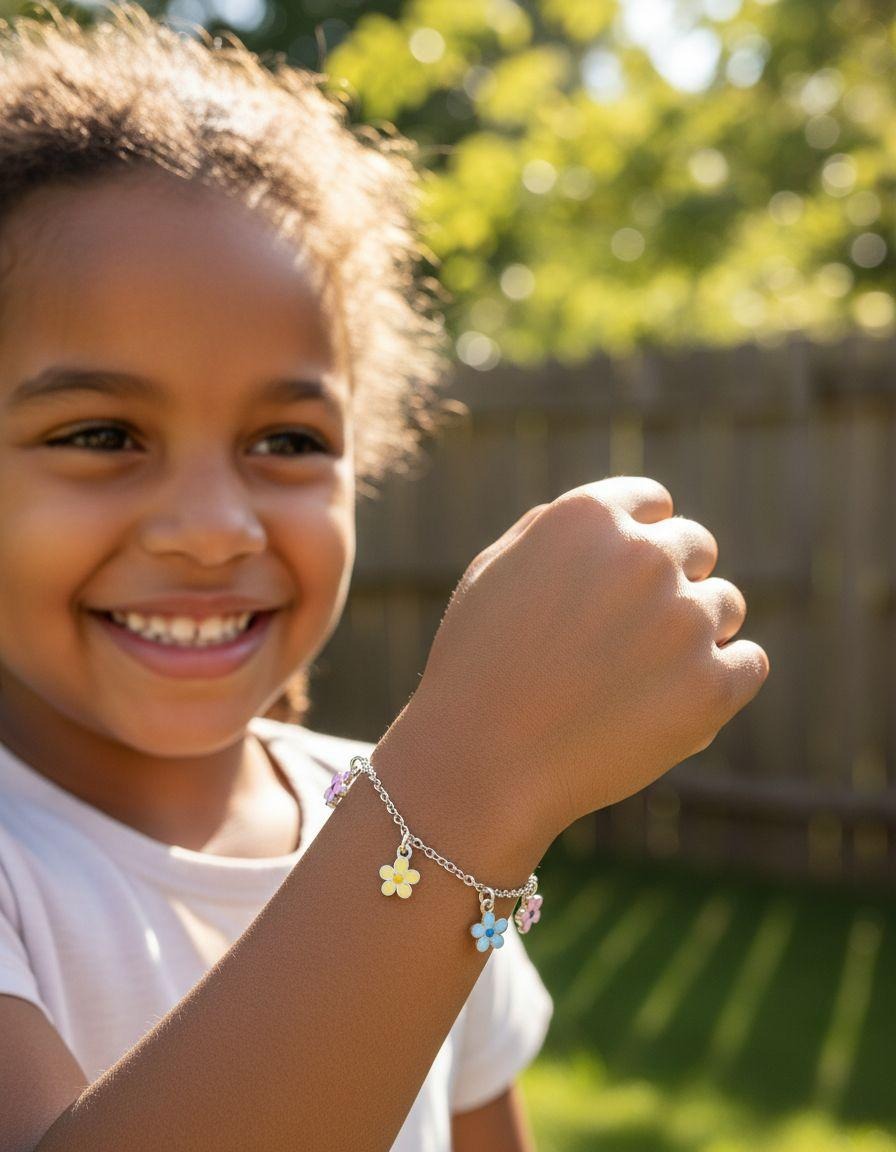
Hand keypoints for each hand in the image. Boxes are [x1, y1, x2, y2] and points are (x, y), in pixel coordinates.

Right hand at [400, 477, 768, 848]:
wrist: (482, 762)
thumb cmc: (478, 667)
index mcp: (589, 517)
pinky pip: (750, 663)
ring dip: (697, 631)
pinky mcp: (712, 685)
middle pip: (697, 547)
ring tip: (642, 677)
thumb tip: (613, 521)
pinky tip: (679, 701)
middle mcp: (644, 556)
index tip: (627, 577)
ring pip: (727, 605)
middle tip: (632, 634)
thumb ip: (555, 530)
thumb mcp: (495, 571)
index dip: (643, 537)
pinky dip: (725, 679)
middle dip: (673, 581)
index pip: (654, 502)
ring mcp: (684, 620)